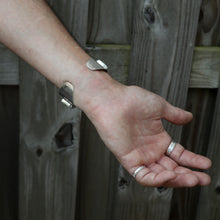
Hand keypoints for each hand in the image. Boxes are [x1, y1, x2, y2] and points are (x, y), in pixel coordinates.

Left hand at [77, 74, 211, 187]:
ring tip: (191, 179)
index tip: (206, 164)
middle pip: (172, 168)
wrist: (112, 100)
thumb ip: (174, 115)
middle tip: (203, 179)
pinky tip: (169, 176)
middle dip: (188, 175)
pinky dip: (156, 179)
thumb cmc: (132, 100)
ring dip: (176, 179)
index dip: (193, 161)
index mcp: (159, 139)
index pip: (179, 155)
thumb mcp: (159, 107)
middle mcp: (150, 150)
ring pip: (159, 175)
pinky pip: (143, 175)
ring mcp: (140, 156)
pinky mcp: (128, 160)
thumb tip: (189, 117)